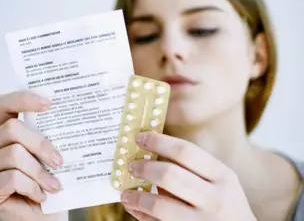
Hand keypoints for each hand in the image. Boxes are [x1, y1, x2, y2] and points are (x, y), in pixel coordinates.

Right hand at [0, 91, 64, 220]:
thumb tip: (67, 118)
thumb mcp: (49, 159)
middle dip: (41, 145)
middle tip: (59, 161)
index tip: (48, 104)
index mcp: (3, 134)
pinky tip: (40, 196)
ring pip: (14, 155)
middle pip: (11, 129)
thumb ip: (48, 138)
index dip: (23, 99)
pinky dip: (32, 187)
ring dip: (40, 172)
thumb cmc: (47, 189)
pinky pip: (11, 178)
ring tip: (54, 185)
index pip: (3, 105)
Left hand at [120, 132, 255, 220]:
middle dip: (144, 168)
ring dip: (137, 197)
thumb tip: (148, 154)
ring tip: (125, 193)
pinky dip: (141, 216)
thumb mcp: (219, 184)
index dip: (159, 142)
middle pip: (170, 175)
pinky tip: (134, 209)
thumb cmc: (224, 206)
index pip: (186, 151)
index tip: (140, 137)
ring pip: (160, 205)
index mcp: (223, 176)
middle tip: (130, 165)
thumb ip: (192, 169)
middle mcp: (216, 199)